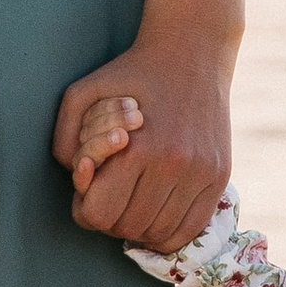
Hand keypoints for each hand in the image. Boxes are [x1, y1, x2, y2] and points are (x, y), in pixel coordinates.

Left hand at [53, 32, 232, 253]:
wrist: (191, 51)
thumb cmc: (129, 75)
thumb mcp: (81, 94)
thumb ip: (65, 142)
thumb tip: (79, 187)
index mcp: (136, 148)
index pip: (99, 215)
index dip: (86, 209)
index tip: (90, 192)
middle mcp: (173, 165)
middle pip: (128, 228)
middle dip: (111, 218)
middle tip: (112, 195)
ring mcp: (201, 173)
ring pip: (160, 235)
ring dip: (140, 227)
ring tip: (134, 202)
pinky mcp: (220, 176)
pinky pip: (191, 228)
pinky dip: (170, 231)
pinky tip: (158, 211)